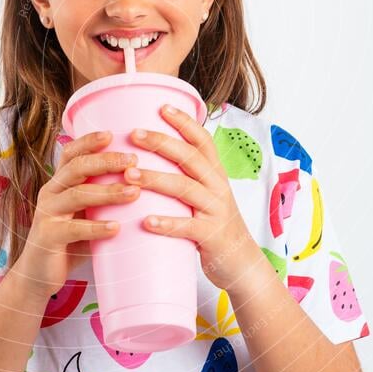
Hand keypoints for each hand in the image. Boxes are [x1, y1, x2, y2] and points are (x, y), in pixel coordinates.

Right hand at [15, 131, 140, 298]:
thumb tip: (145, 183)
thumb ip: (103, 197)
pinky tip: (117, 227)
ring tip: (134, 192)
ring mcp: (47, 214)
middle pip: (76, 168)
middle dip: (105, 161)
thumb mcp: (84, 213)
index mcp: (59, 182)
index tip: (113, 133)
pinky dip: (97, 228)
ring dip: (108, 192)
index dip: (89, 140)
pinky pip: (74, 229)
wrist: (39, 274)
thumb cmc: (70, 240)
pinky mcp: (48, 238)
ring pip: (77, 195)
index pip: (71, 153)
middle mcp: (50, 192)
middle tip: (132, 160)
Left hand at [123, 104, 257, 291]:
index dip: (184, 122)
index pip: (203, 140)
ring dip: (155, 179)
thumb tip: (152, 156)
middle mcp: (218, 187)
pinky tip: (145, 221)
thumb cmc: (215, 227)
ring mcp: (217, 211)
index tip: (161, 106)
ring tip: (129, 173)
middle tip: (133, 134)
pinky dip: (167, 223)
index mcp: (215, 174)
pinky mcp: (212, 237)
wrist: (242, 265)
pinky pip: (188, 227)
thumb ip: (186, 177)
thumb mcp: (206, 196)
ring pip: (186, 188)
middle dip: (161, 142)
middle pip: (190, 157)